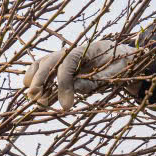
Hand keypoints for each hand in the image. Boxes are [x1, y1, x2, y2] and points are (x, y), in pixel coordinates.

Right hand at [23, 39, 138, 109]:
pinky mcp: (63, 68)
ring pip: (44, 64)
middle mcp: (72, 52)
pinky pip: (46, 72)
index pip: (68, 63)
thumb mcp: (111, 74)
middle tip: (36, 97)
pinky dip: (38, 82)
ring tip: (34, 98)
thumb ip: (92, 81)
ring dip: (35, 80)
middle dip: (41, 79)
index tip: (66, 105)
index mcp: (87, 50)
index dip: (63, 83)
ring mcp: (66, 59)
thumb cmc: (119, 65)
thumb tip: (73, 88)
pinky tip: (37, 96)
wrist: (121, 58)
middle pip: (50, 61)